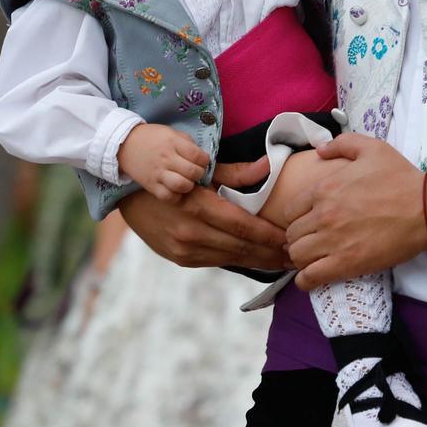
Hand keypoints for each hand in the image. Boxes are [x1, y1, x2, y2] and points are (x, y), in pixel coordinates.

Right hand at [117, 123, 209, 200]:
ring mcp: (157, 173)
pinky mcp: (150, 186)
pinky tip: (176, 190)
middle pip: (192, 172)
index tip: (202, 161)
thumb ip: (187, 143)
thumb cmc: (152, 138)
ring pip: (182, 186)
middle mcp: (166, 159)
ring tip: (187, 181)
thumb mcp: (171, 132)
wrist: (124, 144)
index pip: (197, 155)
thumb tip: (202, 157)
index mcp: (173, 143)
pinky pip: (168, 196)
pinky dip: (176, 196)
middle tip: (196, 172)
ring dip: (189, 185)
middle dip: (199, 173)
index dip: (205, 160)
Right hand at [119, 155, 289, 269]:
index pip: (243, 226)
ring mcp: (183, 250)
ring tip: (284, 261)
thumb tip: (269, 165)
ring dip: (259, 261)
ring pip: (231, 258)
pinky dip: (239, 260)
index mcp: (197, 207)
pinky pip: (217, 261)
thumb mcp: (202, 168)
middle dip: (271, 254)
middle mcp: (190, 233)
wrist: (127, 193)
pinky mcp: (180, 258)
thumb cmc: (170, 174)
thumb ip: (236, 172)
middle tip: (298, 256)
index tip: (293, 240)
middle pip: (241, 247)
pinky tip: (258, 260)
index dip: (270, 236)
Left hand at [285, 135, 426, 288]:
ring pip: (297, 256)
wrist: (425, 208)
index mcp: (324, 189)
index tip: (307, 222)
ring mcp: (333, 241)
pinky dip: (306, 280)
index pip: (289, 210)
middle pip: (291, 234)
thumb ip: (342, 144)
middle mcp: (323, 215)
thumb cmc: (401, 178)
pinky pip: (310, 277)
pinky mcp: (346, 264)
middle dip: (299, 238)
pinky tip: (312, 276)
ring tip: (314, 258)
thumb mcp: (372, 148)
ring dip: (302, 258)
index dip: (296, 218)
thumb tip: (320, 149)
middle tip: (312, 241)